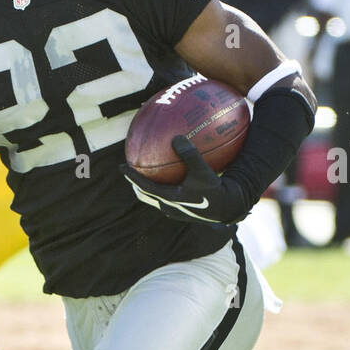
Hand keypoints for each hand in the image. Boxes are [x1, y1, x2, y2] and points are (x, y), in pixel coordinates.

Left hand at [123, 135, 246, 224]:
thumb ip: (189, 154)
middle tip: (128, 172)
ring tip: (143, 177)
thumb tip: (176, 137)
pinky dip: (162, 189)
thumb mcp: (203, 171)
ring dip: (147, 188)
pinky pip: (167, 199)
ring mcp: (175, 211)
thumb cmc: (216, 189)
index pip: (144, 187)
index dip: (132, 177)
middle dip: (135, 184)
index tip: (122, 167)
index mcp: (170, 199)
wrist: (228, 208)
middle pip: (145, 195)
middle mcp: (169, 207)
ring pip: (155, 199)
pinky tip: (169, 180)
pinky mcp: (183, 212)